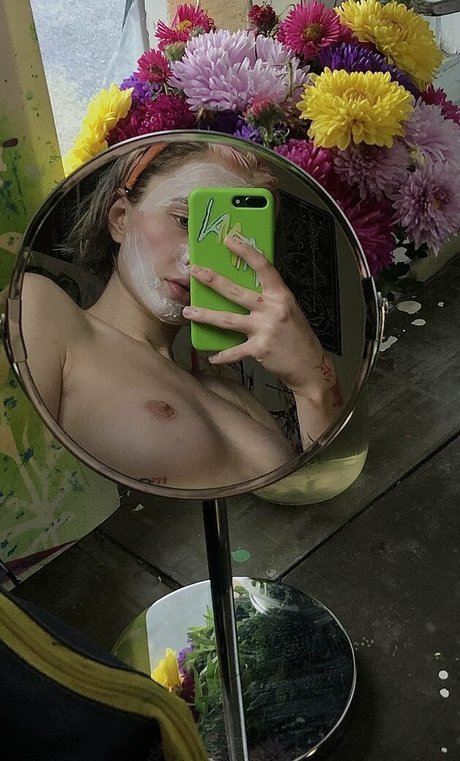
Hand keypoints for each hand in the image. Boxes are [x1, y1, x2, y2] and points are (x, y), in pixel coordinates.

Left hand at [182, 232, 326, 395]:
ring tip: (188, 312)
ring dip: (205, 315)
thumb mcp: (288, 309)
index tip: (229, 240)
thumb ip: (269, 298)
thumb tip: (244, 287)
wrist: (309, 365)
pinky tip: (211, 357)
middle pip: (236, 291)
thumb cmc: (297, 336)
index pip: (263, 267)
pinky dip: (222, 356)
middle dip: (212, 280)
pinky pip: (234, 351)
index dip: (246, 251)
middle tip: (194, 271)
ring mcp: (265, 329)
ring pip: (228, 319)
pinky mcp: (259, 349)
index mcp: (281, 295)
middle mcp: (272, 309)